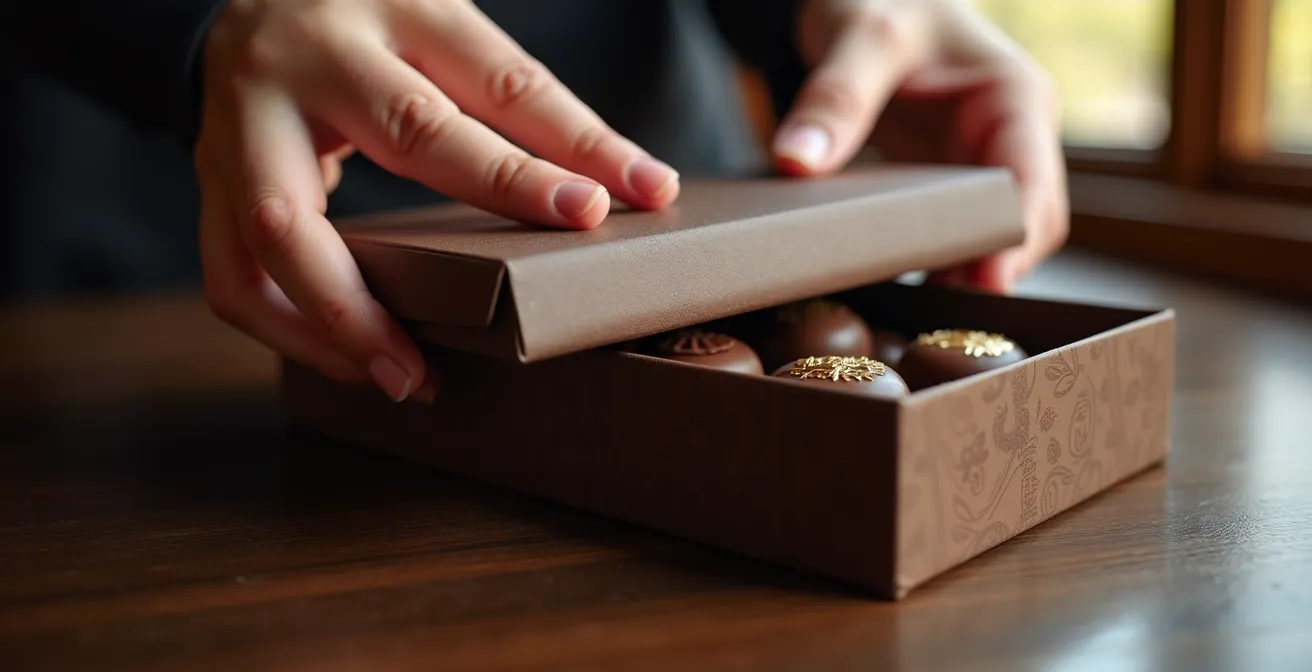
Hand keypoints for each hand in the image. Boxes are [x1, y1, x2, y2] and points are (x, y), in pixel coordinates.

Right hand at [194, 0, 680, 401]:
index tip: (610, 205)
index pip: (499, 83)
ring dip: (342, 320)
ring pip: (277, 231)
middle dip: (474, 219)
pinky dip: (290, 329)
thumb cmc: (370, 33)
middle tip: (514, 318)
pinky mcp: (208, 176)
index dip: (554, 150)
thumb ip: (517, 105)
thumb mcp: (443, 38)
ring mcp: (245, 117)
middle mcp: (316, 55)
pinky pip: (232, 273)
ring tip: (408, 378)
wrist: (245, 6)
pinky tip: (350, 359)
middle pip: (399, 139)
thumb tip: (633, 191)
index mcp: (398, 8)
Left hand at [773, 0, 1067, 292]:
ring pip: (990, 239)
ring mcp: (980, 165)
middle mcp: (1010, 139)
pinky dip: (932, 262)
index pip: (1033, 184)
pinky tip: (894, 288)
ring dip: (960, 276)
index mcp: (1014, 99)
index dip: (1015, 238)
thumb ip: (834, 97)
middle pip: (1023, 226)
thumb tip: (796, 163)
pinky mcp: (946, 182)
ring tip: (915, 319)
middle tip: (940, 319)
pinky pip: (951, 234)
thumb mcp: (860, 34)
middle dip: (991, 271)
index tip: (986, 283)